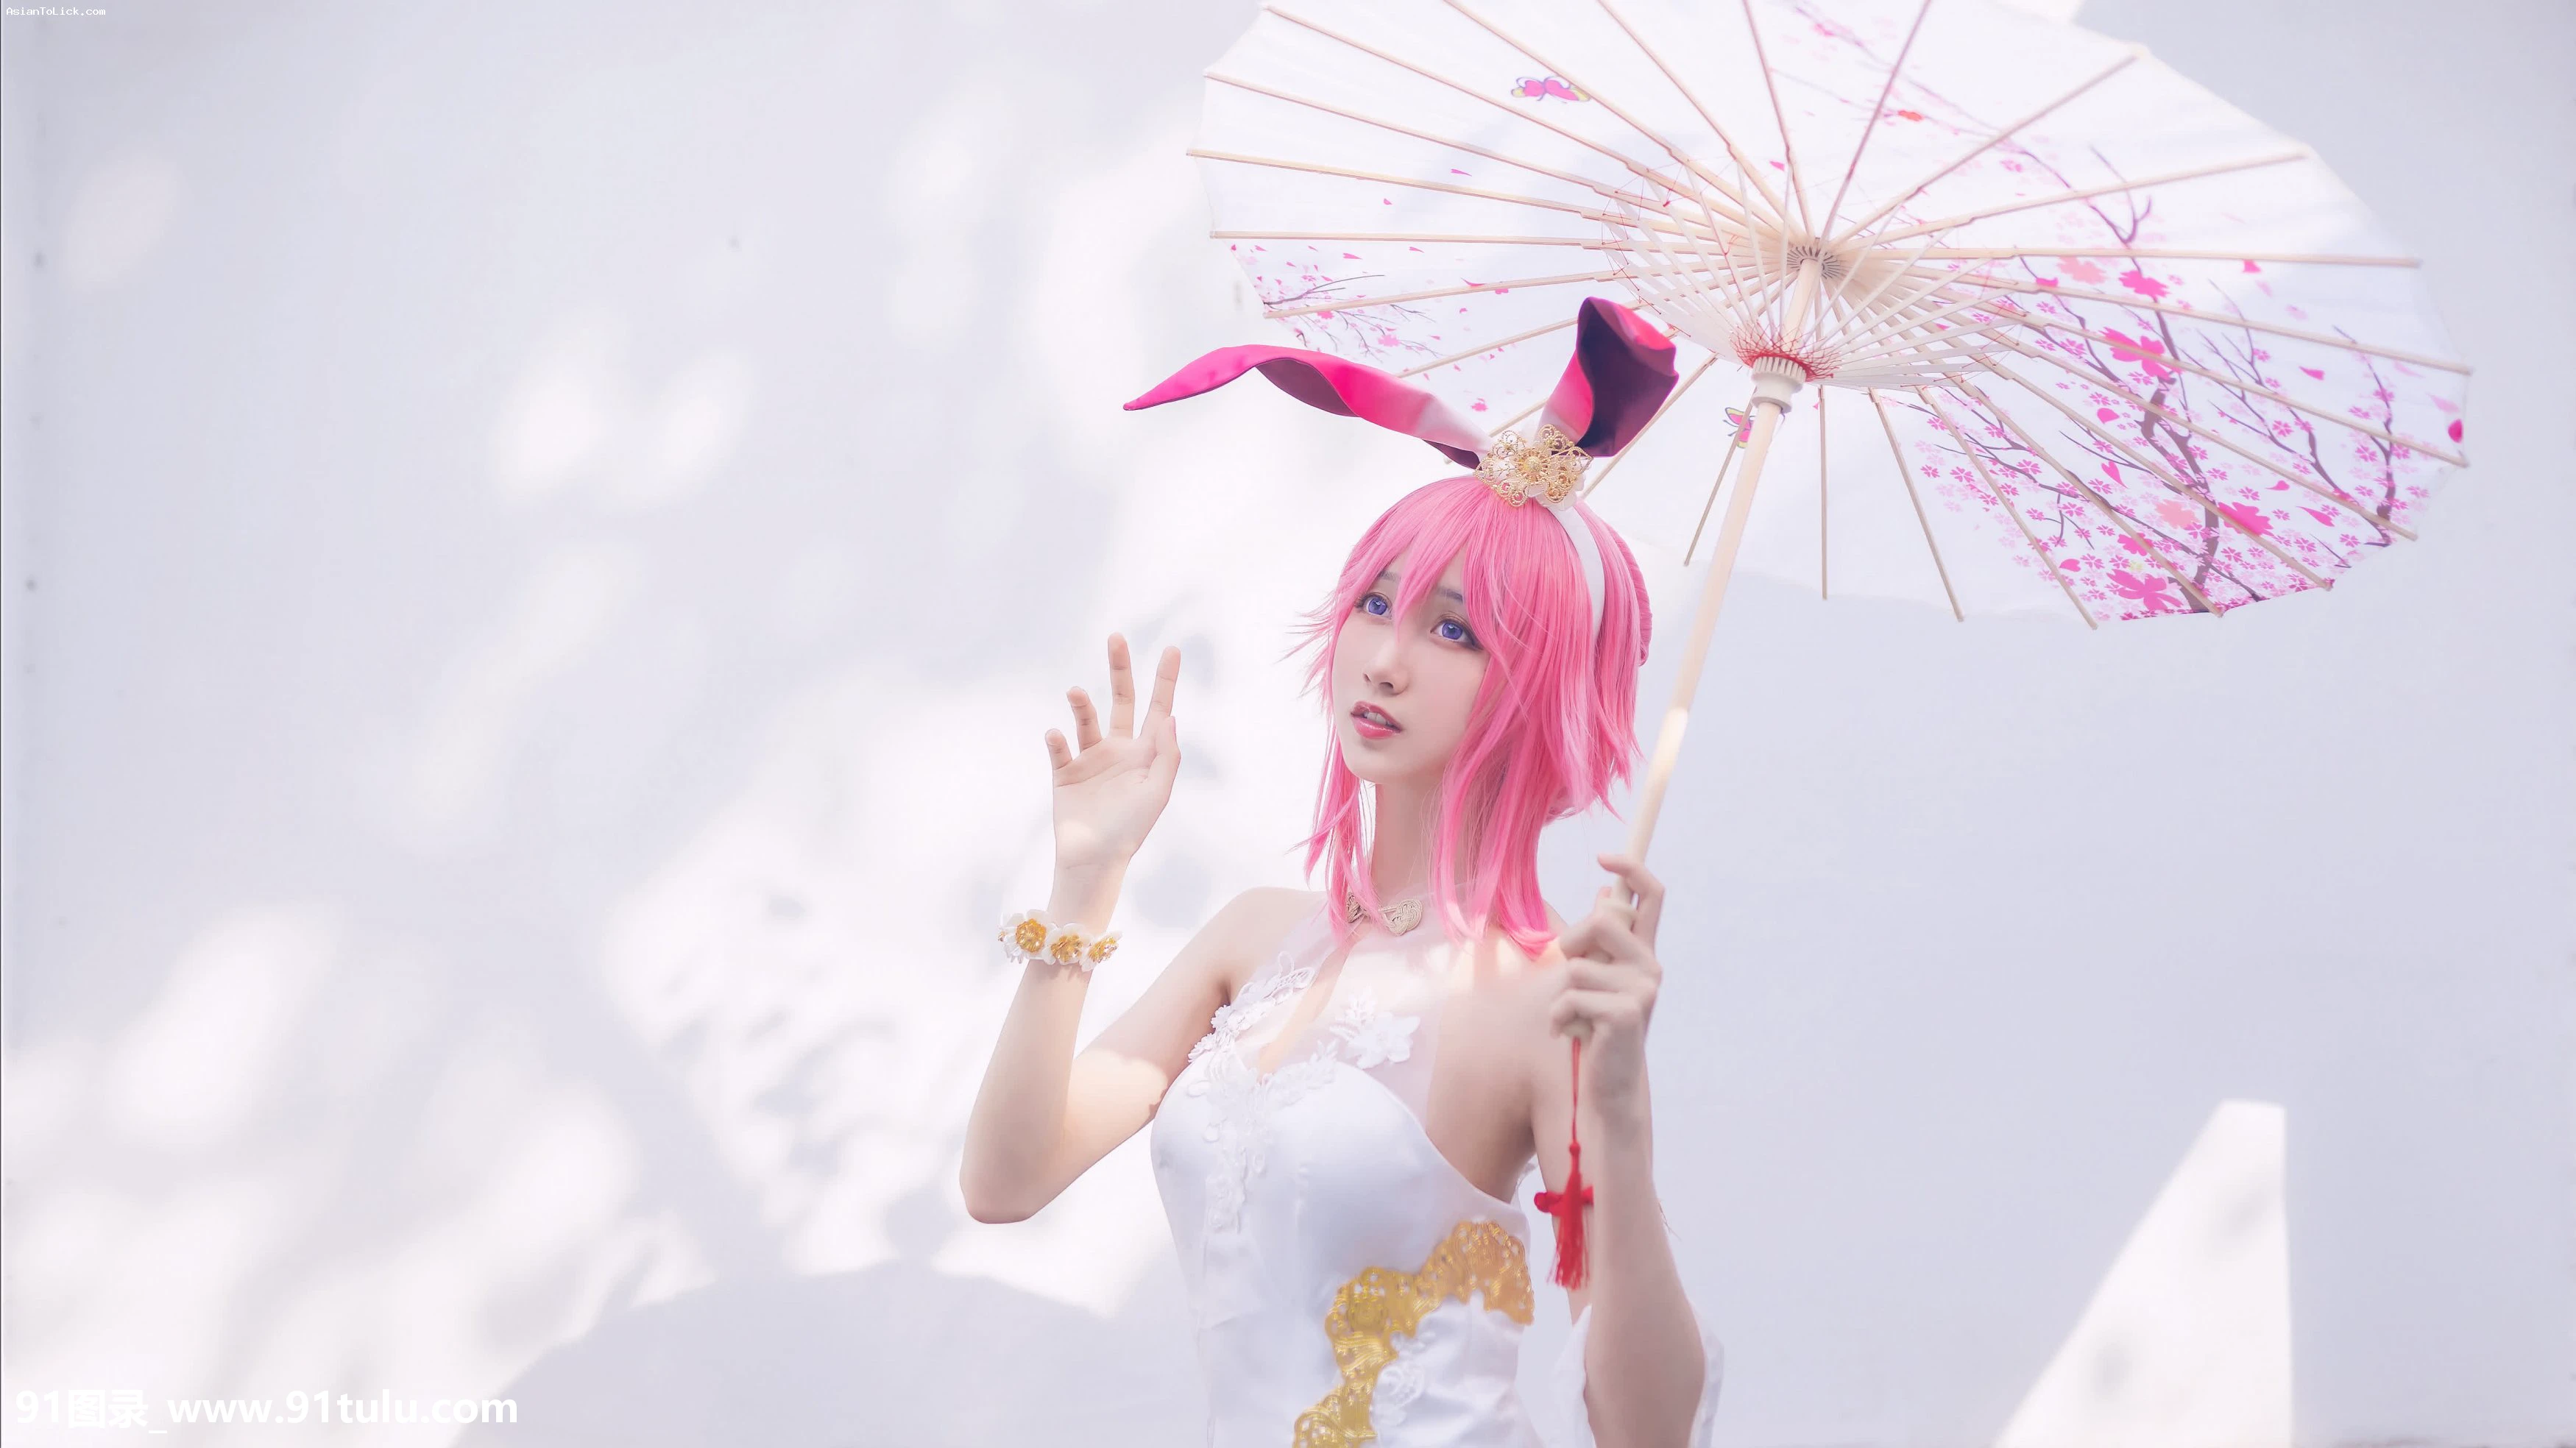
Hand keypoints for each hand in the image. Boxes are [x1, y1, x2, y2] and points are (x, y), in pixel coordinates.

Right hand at [1045, 634, 1181, 874]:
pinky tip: (1055, 735)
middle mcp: (1119, 750)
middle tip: (1116, 637)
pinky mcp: (1064, 774)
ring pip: (1086, 720)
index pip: (1157, 708)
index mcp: (1145, 753)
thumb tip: (1169, 715)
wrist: (1094, 861)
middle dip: (1120, 669)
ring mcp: (1090, 760)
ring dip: (1081, 704)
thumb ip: (1166, 755)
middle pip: (1121, 700)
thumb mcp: (1157, 793)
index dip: (1165, 680)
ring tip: (1076, 692)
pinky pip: (1059, 750)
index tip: (1171, 649)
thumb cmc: (1131, 831)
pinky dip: (1056, 740)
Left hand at [1547, 854, 1666, 1113]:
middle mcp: (1650, 965)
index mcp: (1643, 952)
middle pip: (1600, 920)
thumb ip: (1601, 942)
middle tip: (1575, 983)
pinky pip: (1570, 997)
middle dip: (1570, 945)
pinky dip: (1559, 1019)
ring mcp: (1642, 989)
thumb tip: (1605, 891)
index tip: (1603, 857)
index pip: (1651, 896)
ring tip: (1577, 1021)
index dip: (1631, 869)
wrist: (1608, 1086)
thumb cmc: (1595, 1030)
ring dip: (1561, 998)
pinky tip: (1575, 1037)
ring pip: (1575, 966)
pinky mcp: (1626, 1013)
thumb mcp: (1596, 979)